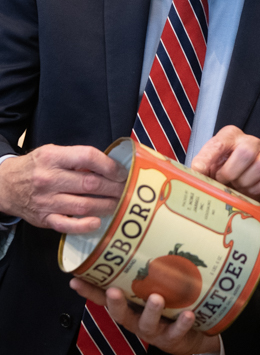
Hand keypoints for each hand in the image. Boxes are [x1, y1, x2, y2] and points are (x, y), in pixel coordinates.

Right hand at [0, 144, 127, 233]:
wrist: (5, 185)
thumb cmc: (36, 166)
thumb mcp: (53, 152)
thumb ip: (77, 157)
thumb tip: (109, 165)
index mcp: (53, 157)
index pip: (88, 157)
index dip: (109, 165)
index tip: (122, 172)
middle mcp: (48, 179)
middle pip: (90, 184)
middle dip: (114, 187)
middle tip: (128, 190)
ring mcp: (46, 201)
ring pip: (83, 205)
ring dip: (106, 205)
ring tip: (120, 204)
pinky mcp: (44, 219)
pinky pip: (67, 225)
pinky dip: (85, 225)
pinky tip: (98, 221)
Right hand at [70, 278, 220, 354]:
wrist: (192, 333)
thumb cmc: (171, 303)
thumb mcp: (158, 283)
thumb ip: (151, 263)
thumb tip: (152, 225)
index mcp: (131, 304)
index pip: (105, 298)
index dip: (89, 290)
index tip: (75, 279)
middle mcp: (138, 317)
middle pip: (121, 313)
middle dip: (116, 303)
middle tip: (113, 292)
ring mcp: (154, 329)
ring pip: (148, 323)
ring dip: (151, 311)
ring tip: (156, 298)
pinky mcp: (173, 337)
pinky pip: (176, 331)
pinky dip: (181, 323)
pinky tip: (187, 314)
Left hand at [191, 125, 259, 204]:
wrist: (241, 180)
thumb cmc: (223, 168)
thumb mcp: (208, 165)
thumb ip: (200, 167)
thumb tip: (191, 176)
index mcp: (230, 136)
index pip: (219, 143)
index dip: (209, 160)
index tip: (201, 172)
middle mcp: (251, 141)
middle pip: (246, 152)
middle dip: (231, 173)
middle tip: (224, 181)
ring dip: (246, 183)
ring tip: (237, 187)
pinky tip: (251, 192)